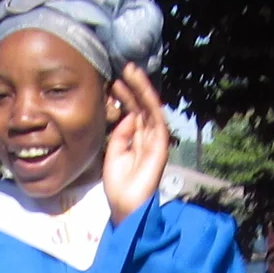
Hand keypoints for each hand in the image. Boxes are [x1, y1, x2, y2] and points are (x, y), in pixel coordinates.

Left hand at [100, 64, 170, 223]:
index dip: (125, 97)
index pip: (133, 113)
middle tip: (125, 68)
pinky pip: (156, 118)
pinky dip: (148, 102)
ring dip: (142, 88)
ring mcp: (155, 140)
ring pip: (150, 108)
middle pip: (143, 107)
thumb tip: (128, 114)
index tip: (113, 83)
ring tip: (131, 71)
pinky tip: (140, 89)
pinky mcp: (160, 145)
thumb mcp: (114, 152)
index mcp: (137, 140)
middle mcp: (148, 138)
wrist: (125, 205)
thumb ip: (121, 133)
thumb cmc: (118, 184)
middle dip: (135, 87)